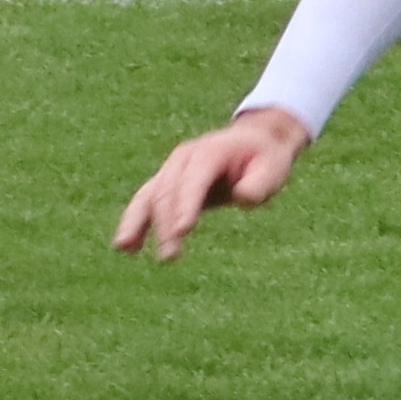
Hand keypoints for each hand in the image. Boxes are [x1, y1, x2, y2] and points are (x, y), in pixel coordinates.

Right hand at [113, 106, 310, 259]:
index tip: (181, 231)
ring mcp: (172, 170)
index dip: (186, 206)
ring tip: (126, 248)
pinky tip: (126, 247)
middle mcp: (183, 159)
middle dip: (165, 225)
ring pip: (148, 196)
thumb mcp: (274, 168)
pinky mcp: (167, 184)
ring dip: (137, 222)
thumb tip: (241, 197)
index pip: (193, 181)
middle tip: (170, 257)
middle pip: (168, 192)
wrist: (253, 142)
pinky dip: (134, 222)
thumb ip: (259, 185)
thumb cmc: (265, 159)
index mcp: (209, 152)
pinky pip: (145, 202)